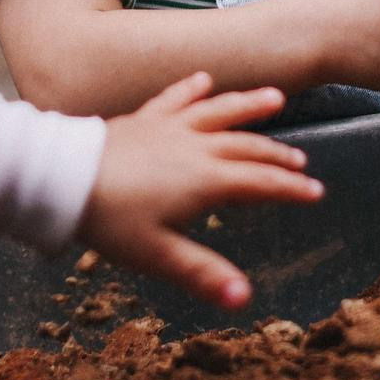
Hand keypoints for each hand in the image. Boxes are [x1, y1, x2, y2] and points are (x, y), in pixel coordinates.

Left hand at [76, 72, 322, 308]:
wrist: (63, 177)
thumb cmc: (110, 220)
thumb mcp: (157, 255)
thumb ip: (203, 274)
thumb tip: (244, 299)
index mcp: (205, 181)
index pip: (259, 182)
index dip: (289, 188)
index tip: (315, 192)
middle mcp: (194, 147)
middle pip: (246, 146)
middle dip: (277, 154)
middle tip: (301, 160)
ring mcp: (169, 128)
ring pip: (218, 112)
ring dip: (247, 106)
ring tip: (275, 97)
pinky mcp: (144, 119)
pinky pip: (175, 99)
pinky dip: (192, 89)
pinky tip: (204, 80)